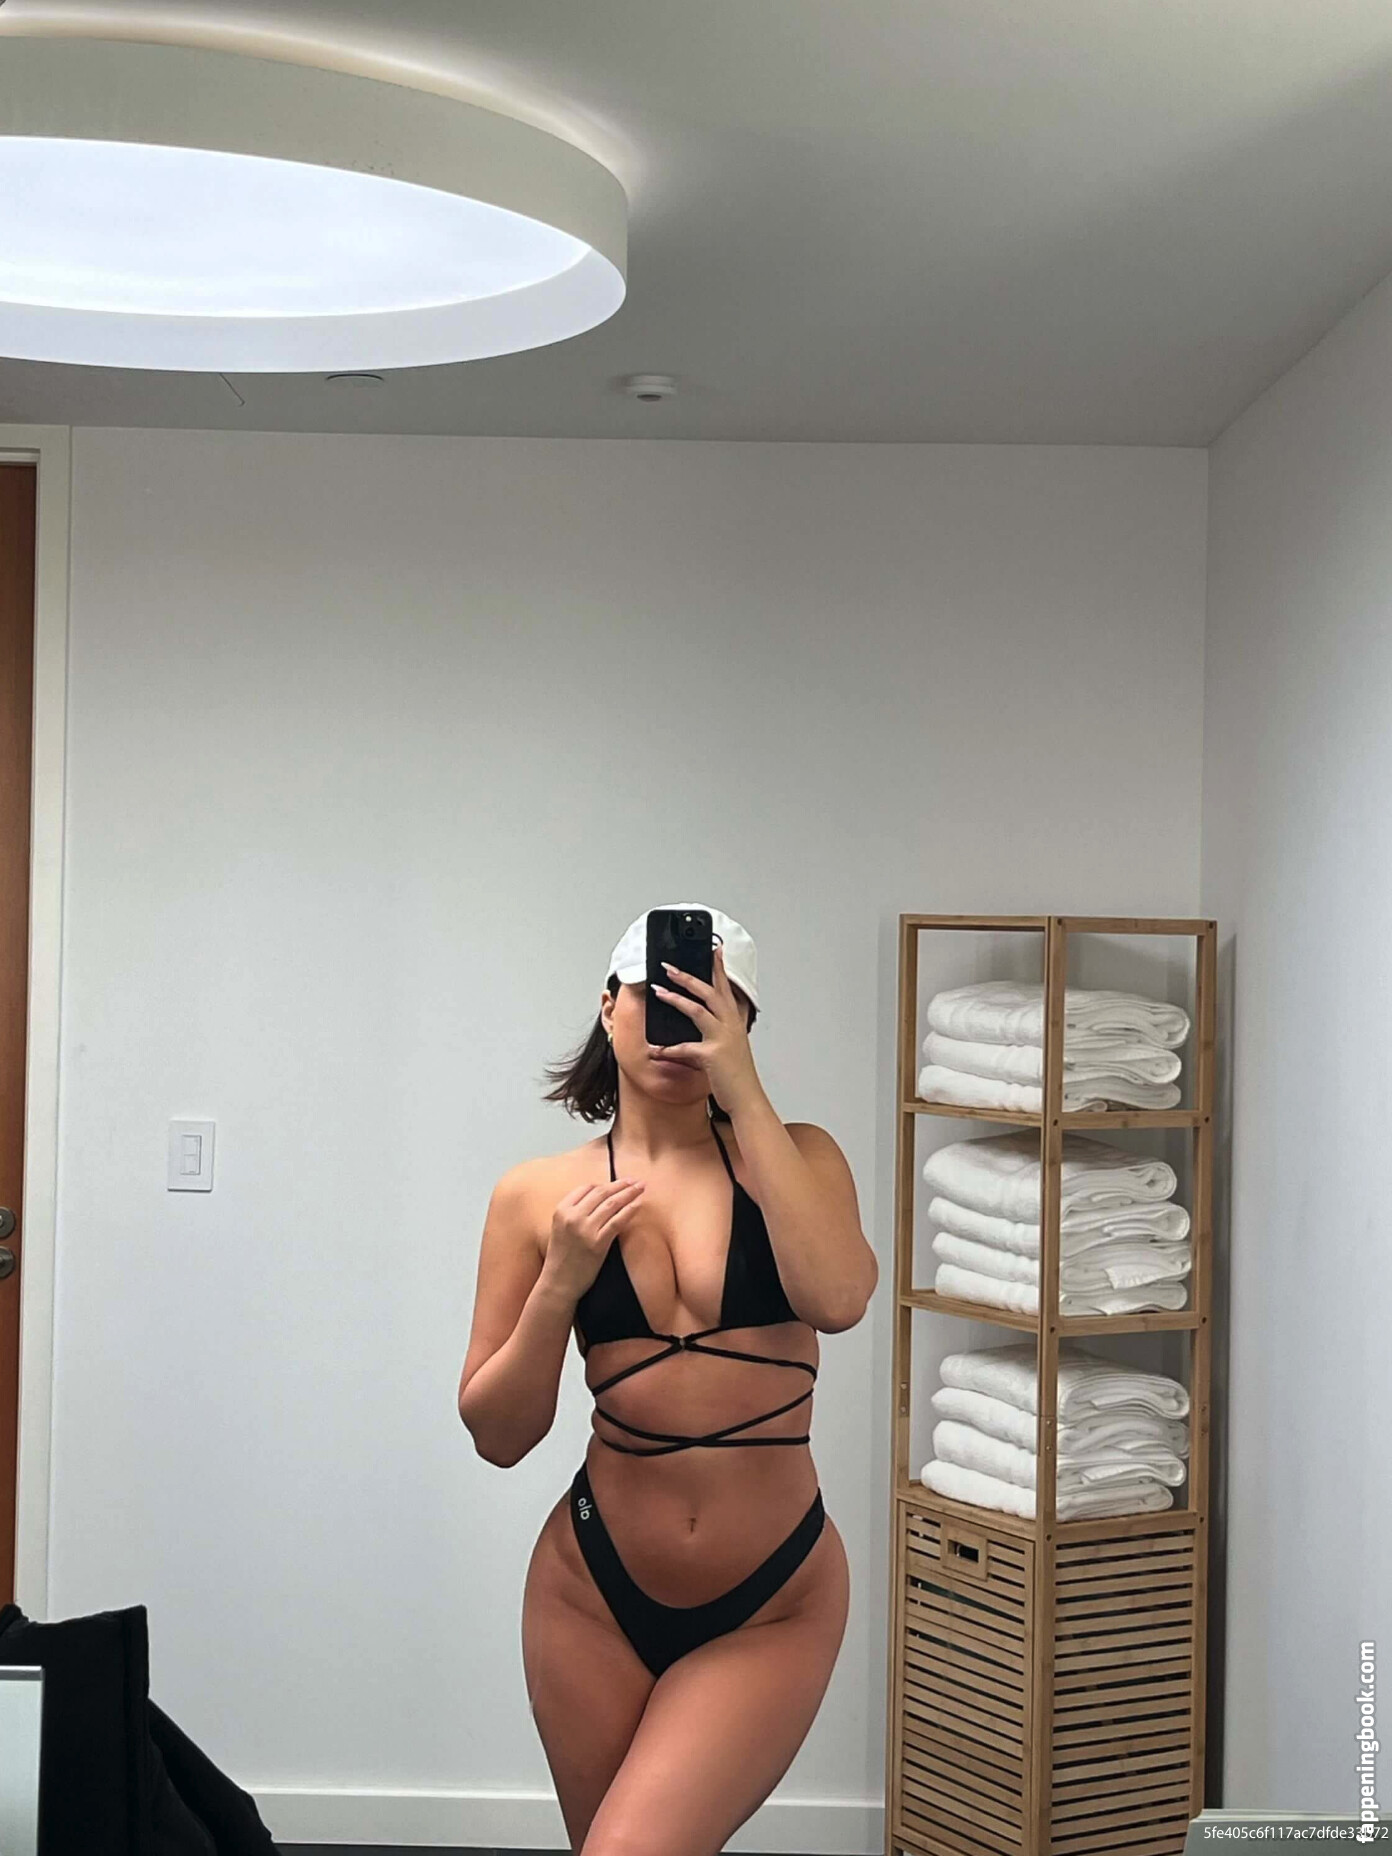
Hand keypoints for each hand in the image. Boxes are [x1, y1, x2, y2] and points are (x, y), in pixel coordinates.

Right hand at [542, 1177, 644, 1300]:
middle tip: (636, 1180)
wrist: (558, 1283)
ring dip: (629, 1193)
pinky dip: (629, 1210)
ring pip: (611, 1204)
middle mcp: (572, 1216)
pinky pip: (617, 1221)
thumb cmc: (561, 1257)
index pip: (586, 1188)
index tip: (618, 1182)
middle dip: (621, 1184)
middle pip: (601, 1192)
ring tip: (641, 1188)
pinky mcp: (597, 1243)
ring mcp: (585, 1229)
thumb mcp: (560, 1228)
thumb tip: (600, 1198)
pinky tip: (638, 1204)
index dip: (605, 1183)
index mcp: (561, 1210)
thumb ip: (574, 1212)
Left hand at [650, 943, 763, 1110]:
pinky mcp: (711, 1055)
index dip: (719, 968)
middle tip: (670, 966)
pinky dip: (668, 1049)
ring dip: (675, 998)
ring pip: (697, 1010)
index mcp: (734, 1022)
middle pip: (709, 992)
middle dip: (688, 976)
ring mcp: (722, 1038)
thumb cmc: (738, 1075)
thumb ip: (721, 1030)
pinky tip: (655, 1048)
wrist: (747, 1099)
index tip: (714, 949)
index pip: (726, 988)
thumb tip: (707, 1019)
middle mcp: (730, 1026)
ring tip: (658, 989)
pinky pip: (684, 1048)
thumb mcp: (733, 1046)